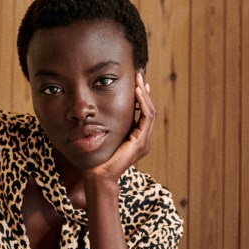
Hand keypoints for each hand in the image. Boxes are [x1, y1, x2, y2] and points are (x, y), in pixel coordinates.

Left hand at [87, 70, 154, 184]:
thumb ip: (109, 125)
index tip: (136, 81)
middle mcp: (143, 140)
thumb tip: (101, 109)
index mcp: (137, 138)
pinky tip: (137, 92)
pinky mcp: (140, 143)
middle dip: (144, 91)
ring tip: (139, 79)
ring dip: (144, 94)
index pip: (143, 113)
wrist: (99, 175)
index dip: (141, 96)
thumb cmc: (98, 157)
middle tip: (139, 74)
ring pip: (150, 112)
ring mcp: (144, 142)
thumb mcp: (105, 135)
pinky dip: (143, 103)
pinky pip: (146, 118)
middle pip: (149, 110)